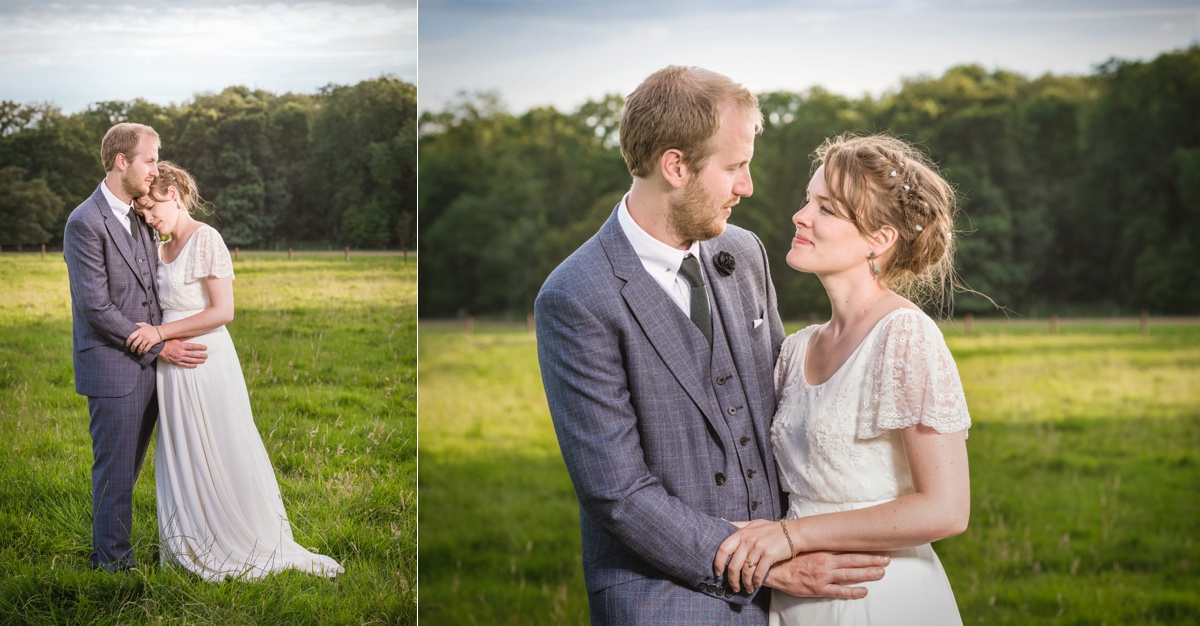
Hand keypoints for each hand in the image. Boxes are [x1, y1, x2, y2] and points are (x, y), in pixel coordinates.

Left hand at [125, 322, 161, 355]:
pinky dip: (144, 351)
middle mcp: (142, 335)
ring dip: (138, 351)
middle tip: (132, 350)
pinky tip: (143, 352)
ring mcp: (147, 339)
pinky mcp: (151, 342)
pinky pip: (146, 348)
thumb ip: (138, 324)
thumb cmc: (152, 328)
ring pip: (140, 347)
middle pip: (135, 344)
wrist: (161, 331)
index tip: (127, 345)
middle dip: (132, 348)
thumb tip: (132, 324)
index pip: (131, 337)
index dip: (128, 342)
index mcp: (140, 331)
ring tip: (138, 353)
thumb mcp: (144, 324)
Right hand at [158, 339, 207, 367]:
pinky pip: (184, 364)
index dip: (200, 347)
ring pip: (190, 360)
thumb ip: (184, 337)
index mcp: (181, 346)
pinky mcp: (176, 362)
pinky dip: (190, 365)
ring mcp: (179, 358)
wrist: (159, 349)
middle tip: (206, 356)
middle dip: (201, 355)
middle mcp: (181, 352)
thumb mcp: (176, 338)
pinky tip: (195, 365)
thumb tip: (192, 334)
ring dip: (198, 361)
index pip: (193, 346)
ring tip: (203, 361)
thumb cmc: (167, 343)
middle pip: (193, 354)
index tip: (205, 348)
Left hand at [714, 519, 794, 591]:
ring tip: (747, 589)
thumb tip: (721, 521)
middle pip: (733, 565)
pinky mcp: (769, 555)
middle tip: (733, 587)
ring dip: (745, 584)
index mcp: (742, 532)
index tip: (718, 573)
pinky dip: (756, 582)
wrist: (794, 532)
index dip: (718, 563)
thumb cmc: (773, 529)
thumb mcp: (754, 523)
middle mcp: (748, 539)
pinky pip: (758, 573)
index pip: (723, 549)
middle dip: (732, 580)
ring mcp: (758, 547)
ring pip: (746, 571)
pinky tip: (756, 585)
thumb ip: (738, 525)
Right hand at [762, 551, 888, 598]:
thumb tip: (833, 537)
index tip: (877, 545)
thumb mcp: (805, 546)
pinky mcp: (818, 589)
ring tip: (881, 573)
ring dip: (867, 573)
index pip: (847, 547)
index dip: (863, 547)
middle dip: (871, 559)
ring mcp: (823, 576)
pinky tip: (863, 591)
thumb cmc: (789, 557)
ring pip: (850, 574)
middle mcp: (825, 562)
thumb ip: (820, 543)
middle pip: (853, 560)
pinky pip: (839, 591)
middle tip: (886, 559)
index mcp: (822, 550)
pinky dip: (852, 591)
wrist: (773, 569)